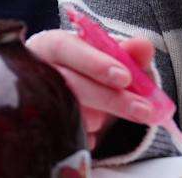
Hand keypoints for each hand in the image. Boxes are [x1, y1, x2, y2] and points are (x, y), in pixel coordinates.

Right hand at [27, 29, 156, 148]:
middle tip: (143, 110)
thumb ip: (127, 53)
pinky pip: (65, 133)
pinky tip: (96, 134)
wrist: (62, 87)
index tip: (125, 77)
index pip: (65, 48)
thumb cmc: (85, 67)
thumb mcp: (106, 56)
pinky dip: (86, 136)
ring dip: (97, 117)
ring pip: (67, 110)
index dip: (94, 63)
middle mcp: (39, 69)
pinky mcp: (41, 123)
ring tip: (116, 118)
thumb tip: (144, 46)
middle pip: (69, 83)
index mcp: (51, 45)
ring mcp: (36, 97)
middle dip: (110, 98)